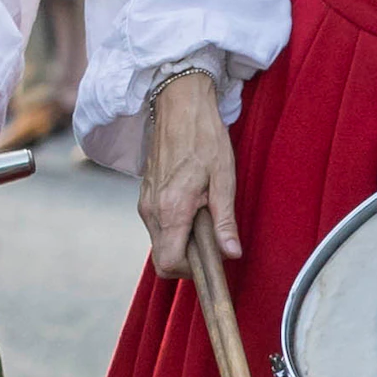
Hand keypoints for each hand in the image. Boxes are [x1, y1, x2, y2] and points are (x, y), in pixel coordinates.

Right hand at [138, 70, 239, 282]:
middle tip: (214, 238)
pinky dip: (176, 226)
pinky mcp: (146, 196)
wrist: (179, 106)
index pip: (169, 263)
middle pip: (163, 257)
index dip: (191, 270)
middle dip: (189, 258)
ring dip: (184, 240)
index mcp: (171, 210)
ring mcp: (145, 203)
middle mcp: (151, 211)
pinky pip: (159, 225)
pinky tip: (195, 205)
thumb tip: (231, 253)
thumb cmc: (205, 138)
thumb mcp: (224, 179)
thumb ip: (224, 220)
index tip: (213, 259)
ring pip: (161, 241)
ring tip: (206, 215)